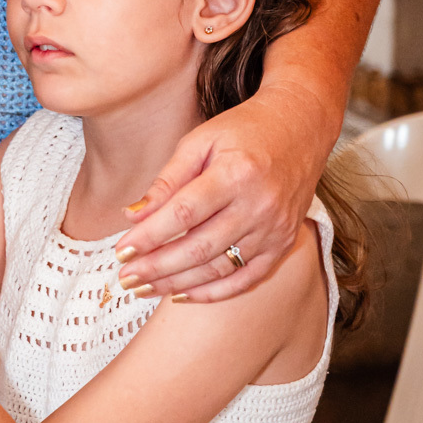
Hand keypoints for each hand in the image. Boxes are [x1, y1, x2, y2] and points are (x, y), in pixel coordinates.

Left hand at [116, 84, 333, 300]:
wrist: (301, 127)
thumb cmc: (245, 130)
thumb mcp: (200, 141)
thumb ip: (167, 180)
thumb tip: (133, 215)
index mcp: (235, 174)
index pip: (183, 213)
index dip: (149, 236)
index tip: (121, 250)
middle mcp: (259, 205)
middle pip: (199, 247)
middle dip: (157, 267)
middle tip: (125, 278)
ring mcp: (274, 229)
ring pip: (219, 268)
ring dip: (177, 283)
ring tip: (143, 288)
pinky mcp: (283, 243)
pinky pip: (246, 279)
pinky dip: (213, 292)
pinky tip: (181, 295)